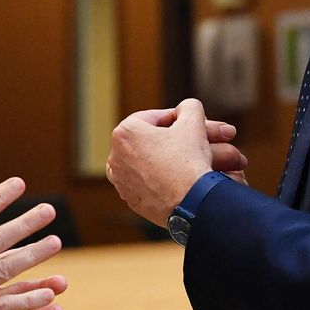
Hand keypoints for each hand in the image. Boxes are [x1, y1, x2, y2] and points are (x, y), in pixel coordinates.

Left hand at [107, 98, 245, 225]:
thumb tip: (186, 107)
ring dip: (157, 157)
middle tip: (183, 140)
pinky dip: (155, 178)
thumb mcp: (194, 121)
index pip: (151, 118)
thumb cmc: (189, 160)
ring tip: (177, 158)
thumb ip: (189, 107)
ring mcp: (120, 180)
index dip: (172, 118)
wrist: (191, 202)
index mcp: (124, 132)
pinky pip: (142, 183)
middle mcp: (115, 156)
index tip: (186, 123)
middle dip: (163, 138)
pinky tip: (173, 178)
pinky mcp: (129, 199)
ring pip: (140, 161)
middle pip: (143, 140)